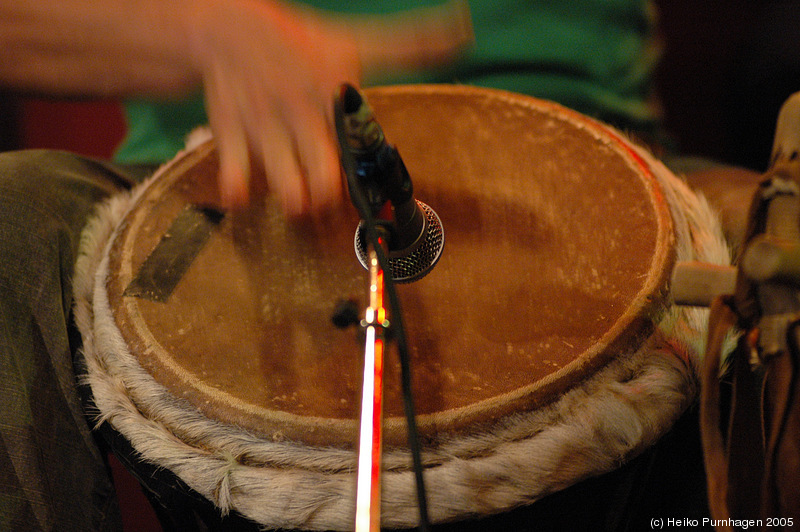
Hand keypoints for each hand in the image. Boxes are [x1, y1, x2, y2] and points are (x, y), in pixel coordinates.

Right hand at [189, 0, 472, 214]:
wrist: (231, 26)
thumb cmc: (302, 43)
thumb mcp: (358, 41)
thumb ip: (413, 45)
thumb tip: (464, 27)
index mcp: (338, 100)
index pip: (364, 147)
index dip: (374, 177)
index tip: (378, 195)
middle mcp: (303, 116)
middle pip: (325, 182)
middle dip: (332, 202)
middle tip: (331, 200)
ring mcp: (265, 127)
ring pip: (286, 188)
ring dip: (296, 204)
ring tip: (298, 198)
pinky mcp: (231, 133)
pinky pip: (233, 179)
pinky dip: (240, 196)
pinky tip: (247, 192)